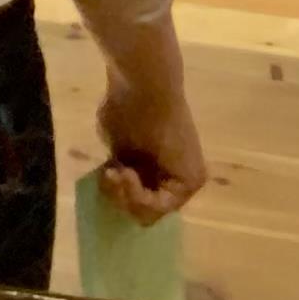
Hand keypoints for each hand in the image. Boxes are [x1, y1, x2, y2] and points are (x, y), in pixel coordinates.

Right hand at [91, 62, 207, 224]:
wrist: (144, 86)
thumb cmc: (126, 108)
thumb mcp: (117, 148)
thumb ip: (120, 170)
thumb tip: (117, 185)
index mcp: (158, 169)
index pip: (136, 201)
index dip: (116, 195)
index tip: (106, 174)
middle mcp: (174, 177)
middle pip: (141, 211)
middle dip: (120, 198)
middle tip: (111, 175)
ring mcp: (186, 182)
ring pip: (149, 213)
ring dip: (126, 196)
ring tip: (118, 172)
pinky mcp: (191, 182)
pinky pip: (160, 207)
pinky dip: (137, 197)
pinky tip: (128, 174)